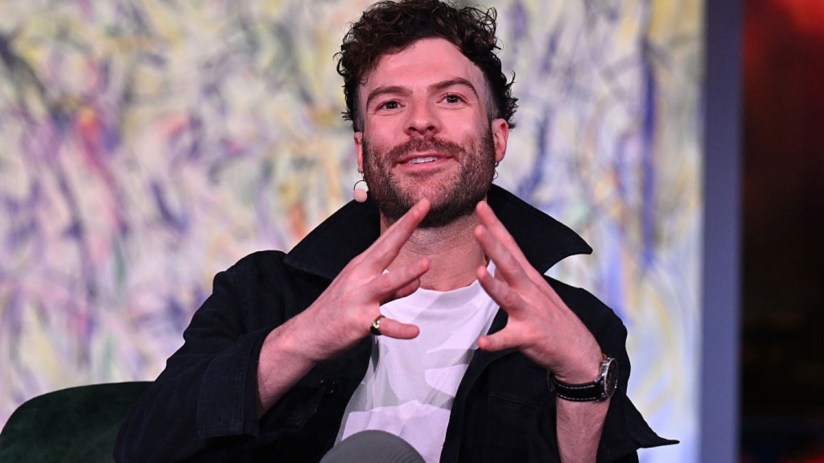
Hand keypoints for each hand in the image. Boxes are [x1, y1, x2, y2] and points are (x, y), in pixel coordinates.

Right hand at [288, 199, 430, 362]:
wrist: (306, 334)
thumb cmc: (337, 309)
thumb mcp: (365, 292)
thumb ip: (394, 288)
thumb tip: (417, 280)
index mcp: (362, 266)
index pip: (388, 239)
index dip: (406, 221)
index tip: (424, 203)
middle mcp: (360, 277)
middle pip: (386, 248)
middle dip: (406, 227)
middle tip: (424, 207)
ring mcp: (359, 299)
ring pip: (386, 284)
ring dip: (406, 273)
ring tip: (426, 263)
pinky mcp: (358, 322)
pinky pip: (382, 326)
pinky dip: (399, 329)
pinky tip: (414, 331)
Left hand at [473, 201, 602, 382]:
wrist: (578, 351)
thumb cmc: (551, 318)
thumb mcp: (532, 290)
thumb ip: (510, 275)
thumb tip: (490, 260)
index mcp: (528, 277)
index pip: (510, 246)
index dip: (495, 225)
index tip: (480, 205)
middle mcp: (529, 290)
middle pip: (509, 264)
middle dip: (493, 245)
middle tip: (477, 228)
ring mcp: (530, 312)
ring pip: (508, 296)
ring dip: (493, 285)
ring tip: (479, 272)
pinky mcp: (529, 336)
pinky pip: (508, 339)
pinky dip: (495, 342)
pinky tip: (481, 342)